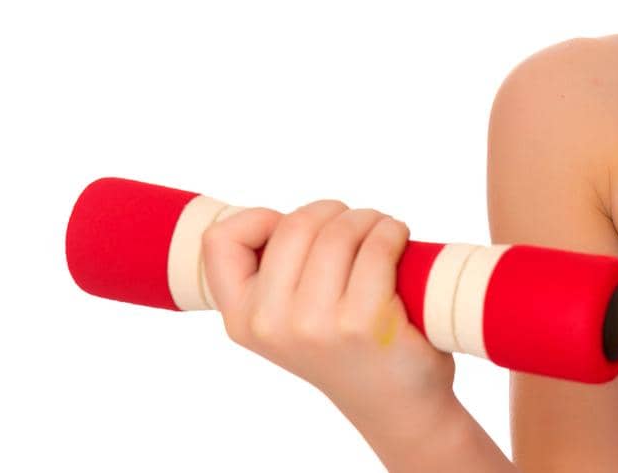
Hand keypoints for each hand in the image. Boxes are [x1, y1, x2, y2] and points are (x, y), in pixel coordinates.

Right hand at [200, 199, 457, 427]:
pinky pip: (377, 246)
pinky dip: (392, 232)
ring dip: (368, 219)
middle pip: (296, 223)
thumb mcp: (285, 319)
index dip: (259, 220)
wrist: (394, 404)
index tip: (291, 232)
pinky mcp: (365, 321)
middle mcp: (271, 324)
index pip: (220, 240)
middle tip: (356, 227)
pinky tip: (398, 241)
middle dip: (332, 212)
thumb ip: (272, 273)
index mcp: (242, 319)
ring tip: (381, 234)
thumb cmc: (344, 346)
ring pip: (339, 230)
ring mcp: (316, 324)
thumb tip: (280, 216)